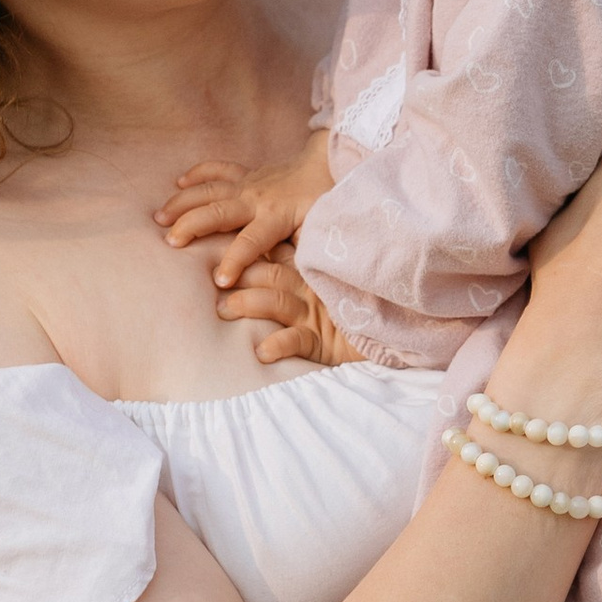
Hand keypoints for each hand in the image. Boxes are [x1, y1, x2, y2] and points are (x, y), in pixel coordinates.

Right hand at [156, 149, 324, 290]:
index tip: (219, 282)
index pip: (250, 242)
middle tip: (170, 242)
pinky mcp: (247, 174)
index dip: (235, 261)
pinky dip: (198, 173)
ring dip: (183, 202)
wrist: (329, 164)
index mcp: (275, 216)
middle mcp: (257, 198)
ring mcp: (249, 183)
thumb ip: (304, 251)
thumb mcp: (321, 231)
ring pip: (210, 190)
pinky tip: (180, 182)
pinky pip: (218, 169)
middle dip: (192, 226)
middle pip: (218, 212)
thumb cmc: (325, 203)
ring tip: (159, 217)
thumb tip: (290, 272)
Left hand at [215, 244, 352, 368]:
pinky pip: (298, 341)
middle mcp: (308, 289)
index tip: (218, 249)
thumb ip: (286, 270)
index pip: (273, 254)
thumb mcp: (317, 283)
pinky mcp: (325, 344)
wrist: (388, 333)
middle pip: (269, 274)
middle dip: (239, 276)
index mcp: (305, 272)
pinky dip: (279, 345)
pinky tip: (261, 352)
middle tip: (212, 279)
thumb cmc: (348, 310)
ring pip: (277, 302)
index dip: (246, 252)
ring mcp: (316, 315)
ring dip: (249, 304)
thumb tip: (243, 262)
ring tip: (224, 309)